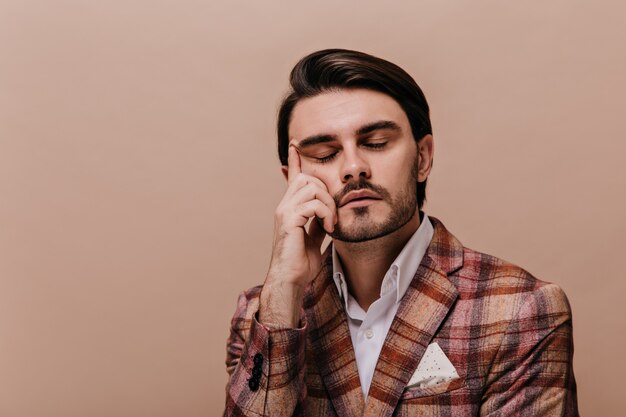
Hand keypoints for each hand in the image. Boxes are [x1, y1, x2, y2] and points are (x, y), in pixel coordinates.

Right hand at [259, 144, 336, 326]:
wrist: (290, 279)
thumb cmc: (300, 263)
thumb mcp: (314, 238)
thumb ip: (319, 222)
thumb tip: (328, 213)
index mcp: (290, 208)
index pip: (293, 177)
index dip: (295, 161)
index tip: (296, 145)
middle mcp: (284, 206)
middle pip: (308, 178)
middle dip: (327, 191)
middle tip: (333, 215)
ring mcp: (285, 211)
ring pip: (312, 187)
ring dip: (329, 204)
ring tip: (332, 223)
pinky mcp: (290, 220)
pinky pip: (313, 204)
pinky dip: (326, 213)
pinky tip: (329, 227)